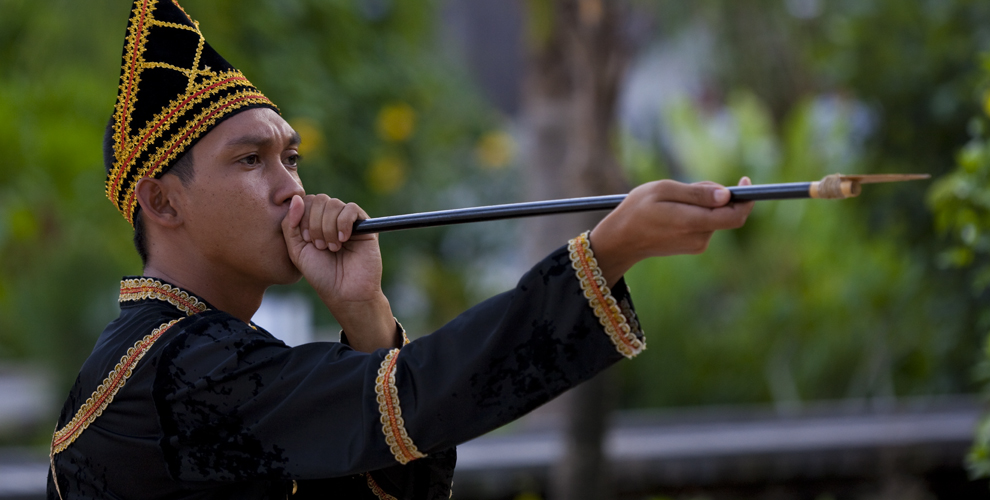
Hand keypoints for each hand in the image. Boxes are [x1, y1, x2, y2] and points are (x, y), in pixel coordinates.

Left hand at [281, 194, 396, 351]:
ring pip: (334, 204)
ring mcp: (349, 221)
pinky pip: (351, 209)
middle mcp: (332, 219)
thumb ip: (290, 224)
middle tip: (319, 246)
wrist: (345, 292)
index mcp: (315, 222)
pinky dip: (343, 223)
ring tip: (332, 248)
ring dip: (328, 227)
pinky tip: (343, 240)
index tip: (306, 241)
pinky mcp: (365, 225)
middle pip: (319, 199)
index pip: (305, 201)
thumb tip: (296, 198)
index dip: (302, 217)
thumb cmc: (321, 274)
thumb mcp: (296, 250)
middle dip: (314, 223)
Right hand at [589, 177, 754, 285]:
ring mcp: (697, 245)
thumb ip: (697, 192)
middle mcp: (699, 238)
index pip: (735, 215)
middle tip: (688, 187)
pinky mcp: (693, 247)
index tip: (745, 181)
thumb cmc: (637, 210)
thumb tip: (727, 194)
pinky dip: (698, 213)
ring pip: (714, 217)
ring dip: (704, 204)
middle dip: (717, 196)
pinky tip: (675, 212)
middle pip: (725, 212)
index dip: (746, 199)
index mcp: (692, 222)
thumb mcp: (663, 190)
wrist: (620, 240)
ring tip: (674, 200)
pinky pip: (705, 224)